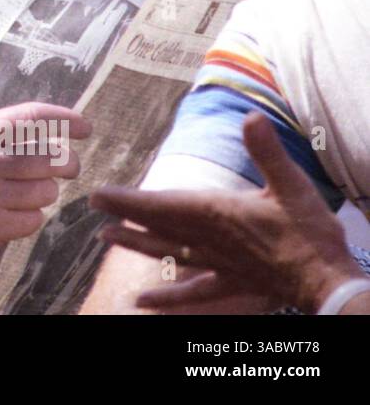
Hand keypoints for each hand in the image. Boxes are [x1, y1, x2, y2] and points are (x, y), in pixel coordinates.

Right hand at [0, 103, 90, 271]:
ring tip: (23, 195)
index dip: (65, 119)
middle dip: (67, 164)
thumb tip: (41, 128)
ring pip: (46, 191)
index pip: (31, 117)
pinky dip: (28, 218)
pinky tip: (9, 216)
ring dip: (43, 194)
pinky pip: (32, 220)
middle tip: (68, 167)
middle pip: (50, 157)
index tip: (84, 127)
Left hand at [92, 113, 364, 312]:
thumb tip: (251, 117)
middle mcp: (209, 240)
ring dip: (136, 244)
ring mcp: (217, 264)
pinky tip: (143, 302)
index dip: (128, 200)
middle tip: (93, 207)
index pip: (162, 204)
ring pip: (167, 253)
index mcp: (217, 214)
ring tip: (105, 238)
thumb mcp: (291, 185)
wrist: (328, 281)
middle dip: (123, 215)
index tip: (98, 195)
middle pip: (158, 225)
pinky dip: (166, 297)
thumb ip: (267, 152)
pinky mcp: (230, 283)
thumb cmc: (310, 233)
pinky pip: (192, 292)